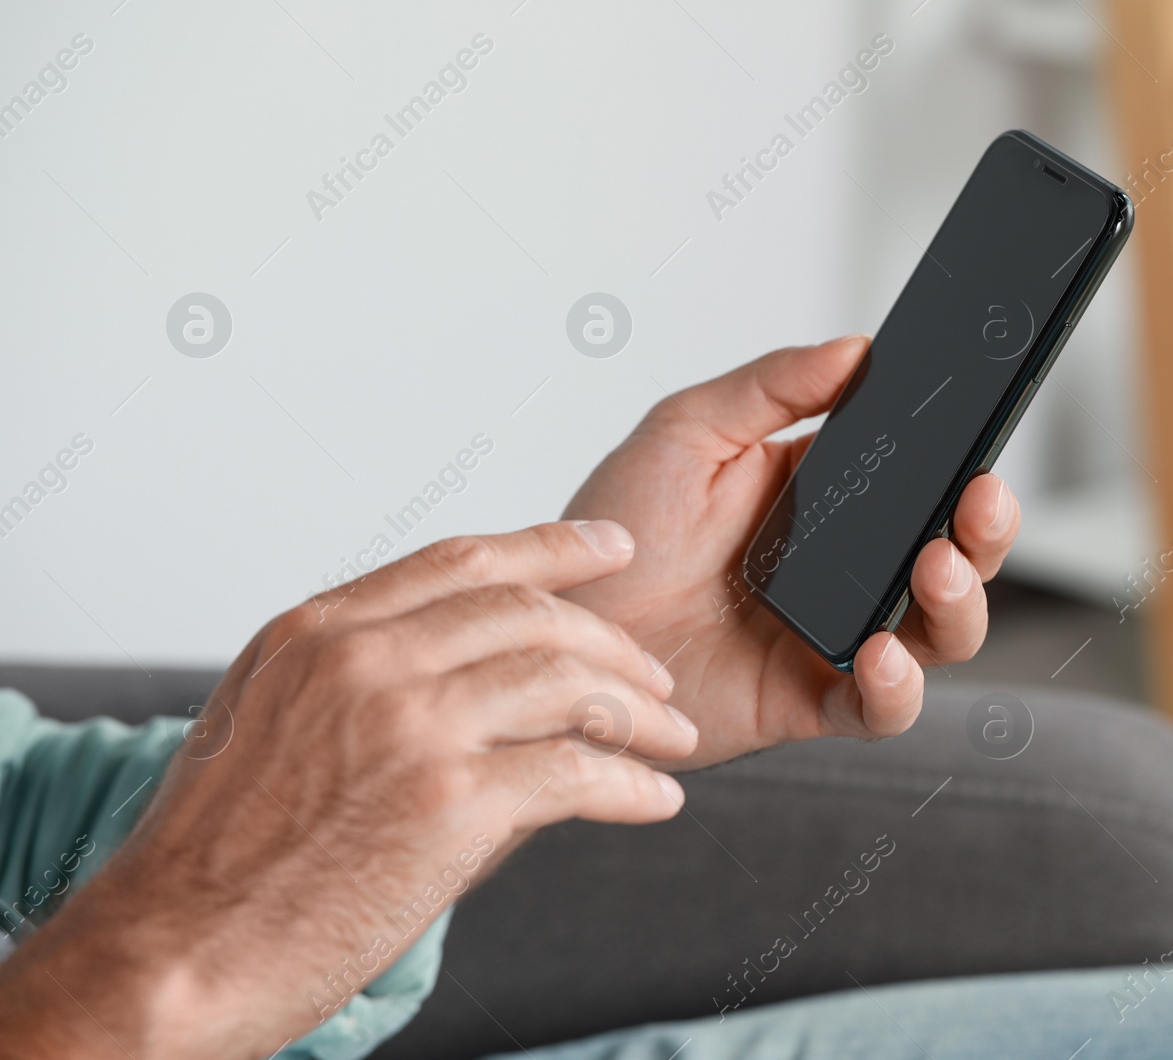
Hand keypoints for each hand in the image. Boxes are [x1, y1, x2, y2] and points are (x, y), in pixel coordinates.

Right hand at [0, 521, 692, 1059]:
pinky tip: (655, 798)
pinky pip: (578, 770)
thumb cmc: (215, 859)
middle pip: (531, 614)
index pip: (463, 561)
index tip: (611, 547)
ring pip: (567, 681)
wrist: (168, 958)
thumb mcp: (268, 724)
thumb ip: (362, 679)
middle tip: (655, 679)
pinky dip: (633, 784)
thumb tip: (479, 673)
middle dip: (612, 641)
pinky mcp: (447, 804)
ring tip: (672, 738)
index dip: (553, 547)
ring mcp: (409, 725)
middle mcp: (364, 661)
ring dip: (638, 712)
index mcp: (317, 633)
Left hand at [563, 335, 1020, 767]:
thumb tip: (857, 348)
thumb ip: (770, 387)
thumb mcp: (686, 432)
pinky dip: (898, 690)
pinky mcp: (806, 703)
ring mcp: (832, 640)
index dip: (963, 468)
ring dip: (958, 605)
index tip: (981, 443)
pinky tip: (881, 655)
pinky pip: (879, 709)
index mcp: (826, 502)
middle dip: (986, 534)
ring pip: (937, 636)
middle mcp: (842, 573)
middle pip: (952, 560)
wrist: (557, 629)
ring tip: (937, 567)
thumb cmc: (614, 532)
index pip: (922, 485)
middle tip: (981, 503)